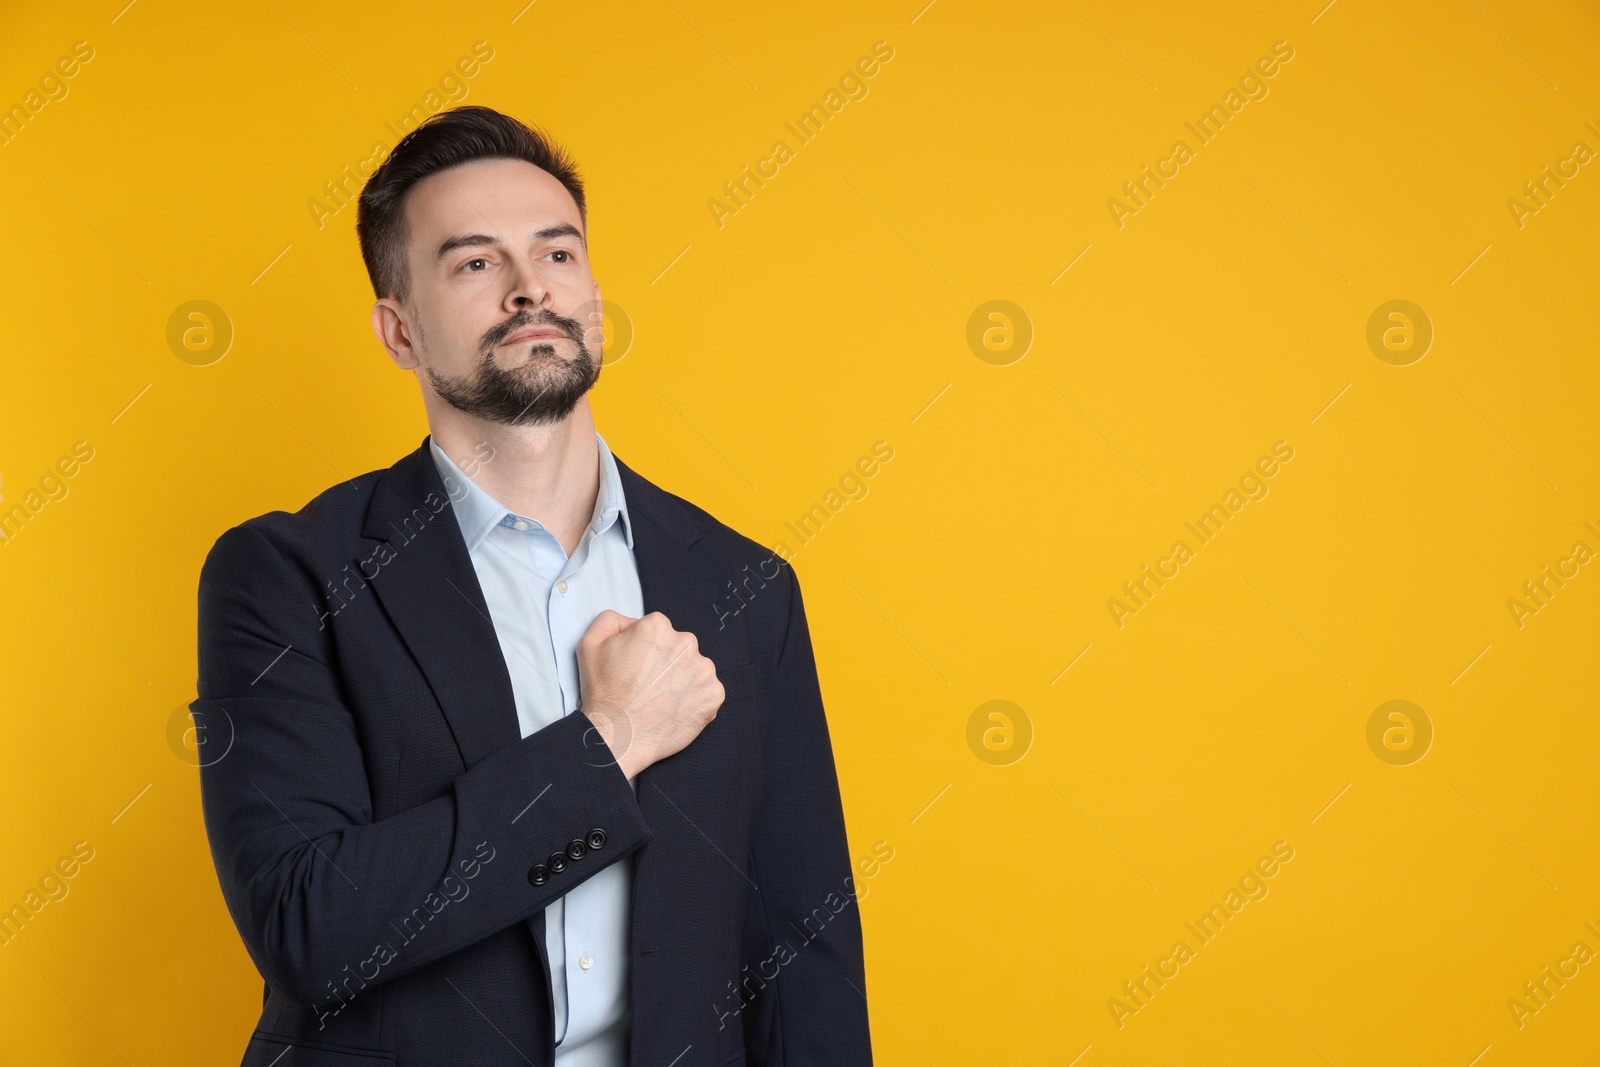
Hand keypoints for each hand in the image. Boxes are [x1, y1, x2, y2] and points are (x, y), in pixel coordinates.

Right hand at [576, 610, 724, 779]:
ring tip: (659, 700)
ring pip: (693, 670)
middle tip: (646, 686)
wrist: (617, 736)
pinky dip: (693, 701)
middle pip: (677, 649)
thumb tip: (630, 622)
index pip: (656, 632)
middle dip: (665, 664)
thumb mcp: (590, 644)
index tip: (635, 669)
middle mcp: (685, 642)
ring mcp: (703, 669)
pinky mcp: (713, 694)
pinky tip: (672, 710)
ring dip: (681, 681)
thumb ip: (611, 621)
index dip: (643, 651)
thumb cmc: (603, 694)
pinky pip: (706, 693)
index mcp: (658, 626)